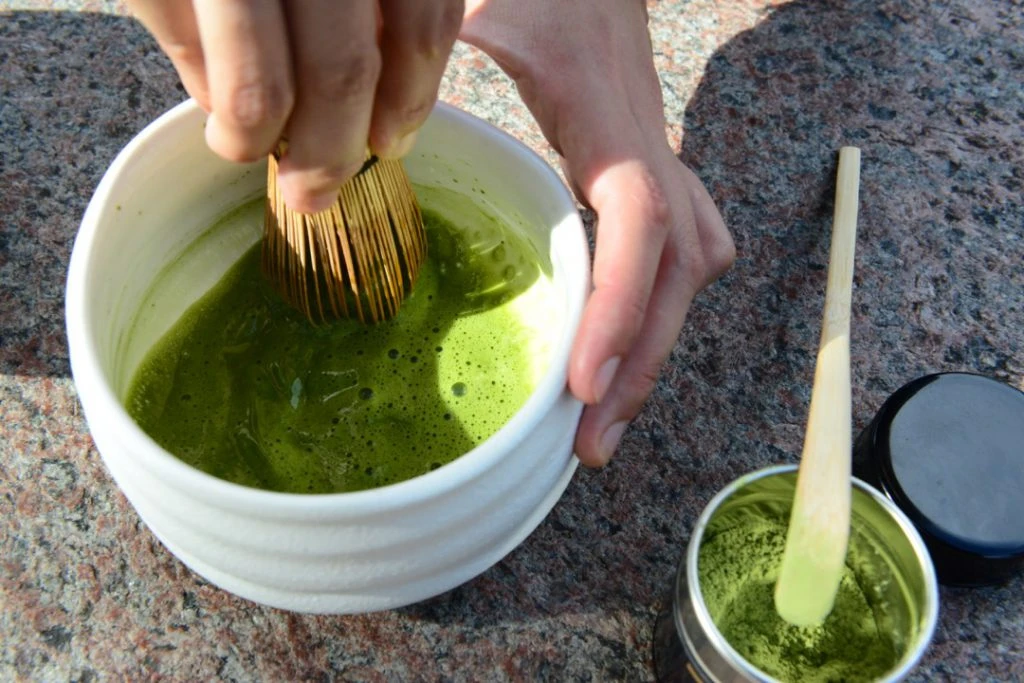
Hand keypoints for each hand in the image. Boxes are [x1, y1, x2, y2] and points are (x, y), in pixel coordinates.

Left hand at [129, 0, 462, 212]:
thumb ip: (188, 34)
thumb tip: (233, 115)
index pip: (254, 77)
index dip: (251, 137)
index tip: (241, 154)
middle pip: (341, 69)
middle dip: (330, 150)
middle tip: (314, 193)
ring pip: (411, 38)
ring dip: (400, 113)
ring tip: (379, 150)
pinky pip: (440, 4)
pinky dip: (431, 57)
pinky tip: (409, 93)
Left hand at [461, 0, 735, 465]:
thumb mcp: (474, 10)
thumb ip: (419, 56)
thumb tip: (354, 132)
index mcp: (601, 114)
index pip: (636, 218)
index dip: (619, 304)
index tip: (583, 385)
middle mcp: (644, 143)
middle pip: (678, 268)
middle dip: (641, 362)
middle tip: (591, 445)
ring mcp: (655, 156)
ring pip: (691, 264)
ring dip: (654, 345)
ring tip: (602, 419)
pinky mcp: (644, 165)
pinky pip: (677, 248)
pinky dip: (652, 308)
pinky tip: (618, 347)